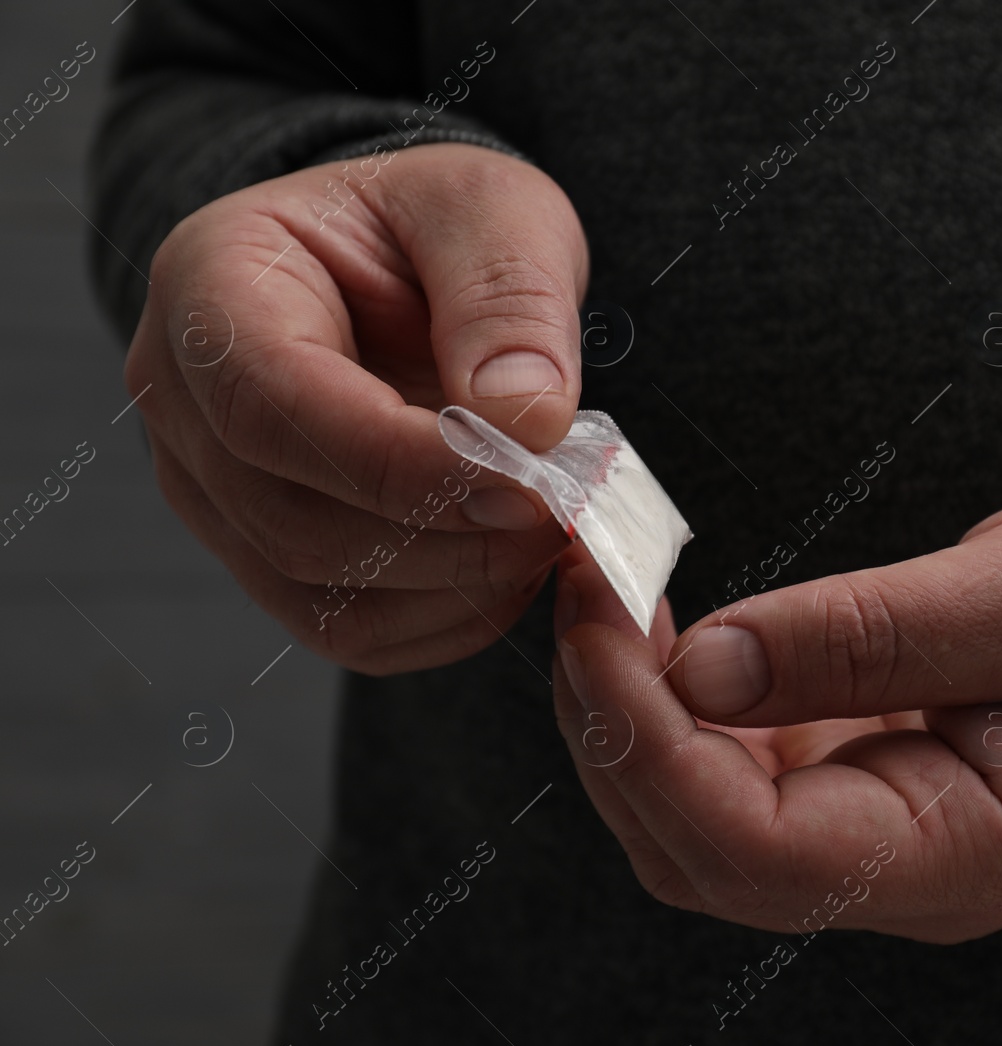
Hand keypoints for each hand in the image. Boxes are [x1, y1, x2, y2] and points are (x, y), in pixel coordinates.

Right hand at [126, 143, 587, 672]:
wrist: (404, 270)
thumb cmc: (434, 228)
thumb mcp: (489, 210)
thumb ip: (506, 296)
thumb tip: (522, 418)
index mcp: (210, 291)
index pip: (273, 407)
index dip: (405, 463)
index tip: (528, 478)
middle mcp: (183, 408)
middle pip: (300, 526)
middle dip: (454, 534)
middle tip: (568, 504)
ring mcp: (216, 498)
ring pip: (329, 601)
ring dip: (463, 584)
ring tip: (552, 522)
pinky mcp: (270, 561)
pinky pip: (358, 632)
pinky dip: (455, 616)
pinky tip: (514, 554)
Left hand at [552, 490, 1001, 942]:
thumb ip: (872, 635)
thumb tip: (703, 663)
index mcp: (961, 853)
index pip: (755, 848)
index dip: (652, 740)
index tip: (599, 616)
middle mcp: (899, 873)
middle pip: (697, 851)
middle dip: (615, 726)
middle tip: (584, 587)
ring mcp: (871, 839)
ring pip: (694, 824)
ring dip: (630, 718)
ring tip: (608, 597)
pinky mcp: (853, 788)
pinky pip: (728, 777)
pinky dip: (673, 709)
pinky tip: (660, 629)